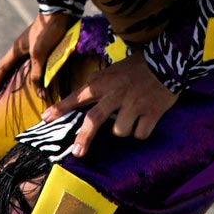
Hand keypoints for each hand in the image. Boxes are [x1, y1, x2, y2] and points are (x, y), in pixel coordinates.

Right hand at [0, 13, 74, 96]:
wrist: (61, 14)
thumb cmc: (45, 31)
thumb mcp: (39, 53)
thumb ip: (37, 72)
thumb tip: (39, 93)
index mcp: (17, 48)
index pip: (4, 66)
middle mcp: (24, 48)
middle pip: (13, 66)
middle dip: (9, 79)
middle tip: (5, 93)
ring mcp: (35, 47)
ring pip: (27, 66)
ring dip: (26, 78)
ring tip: (27, 92)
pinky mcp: (46, 47)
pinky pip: (39, 64)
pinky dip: (39, 74)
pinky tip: (45, 81)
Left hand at [41, 50, 176, 156]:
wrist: (168, 62)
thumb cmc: (138, 66)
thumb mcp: (114, 69)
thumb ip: (99, 81)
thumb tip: (85, 90)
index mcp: (105, 82)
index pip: (77, 95)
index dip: (61, 108)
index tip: (45, 118)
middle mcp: (116, 94)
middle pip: (94, 120)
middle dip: (84, 138)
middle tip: (76, 152)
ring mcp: (133, 105)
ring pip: (119, 131)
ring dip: (124, 128)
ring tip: (132, 115)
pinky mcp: (150, 113)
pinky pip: (139, 134)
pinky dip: (141, 130)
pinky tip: (146, 118)